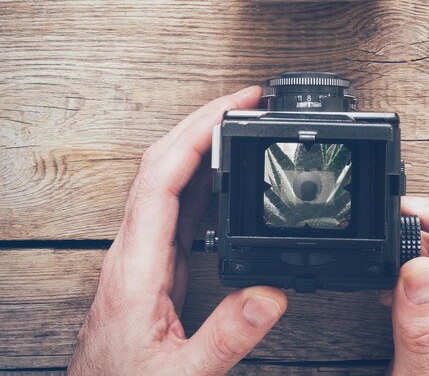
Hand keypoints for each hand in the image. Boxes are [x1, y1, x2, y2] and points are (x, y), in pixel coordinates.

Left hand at [68, 86, 286, 375]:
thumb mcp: (183, 374)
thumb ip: (229, 336)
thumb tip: (272, 293)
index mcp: (138, 266)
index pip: (162, 179)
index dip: (196, 136)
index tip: (231, 109)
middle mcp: (136, 248)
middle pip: (163, 163)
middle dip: (203, 121)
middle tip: (245, 99)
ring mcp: (145, 250)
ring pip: (169, 175)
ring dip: (204, 140)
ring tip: (240, 119)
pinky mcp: (157, 258)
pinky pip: (180, 202)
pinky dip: (205, 174)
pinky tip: (226, 166)